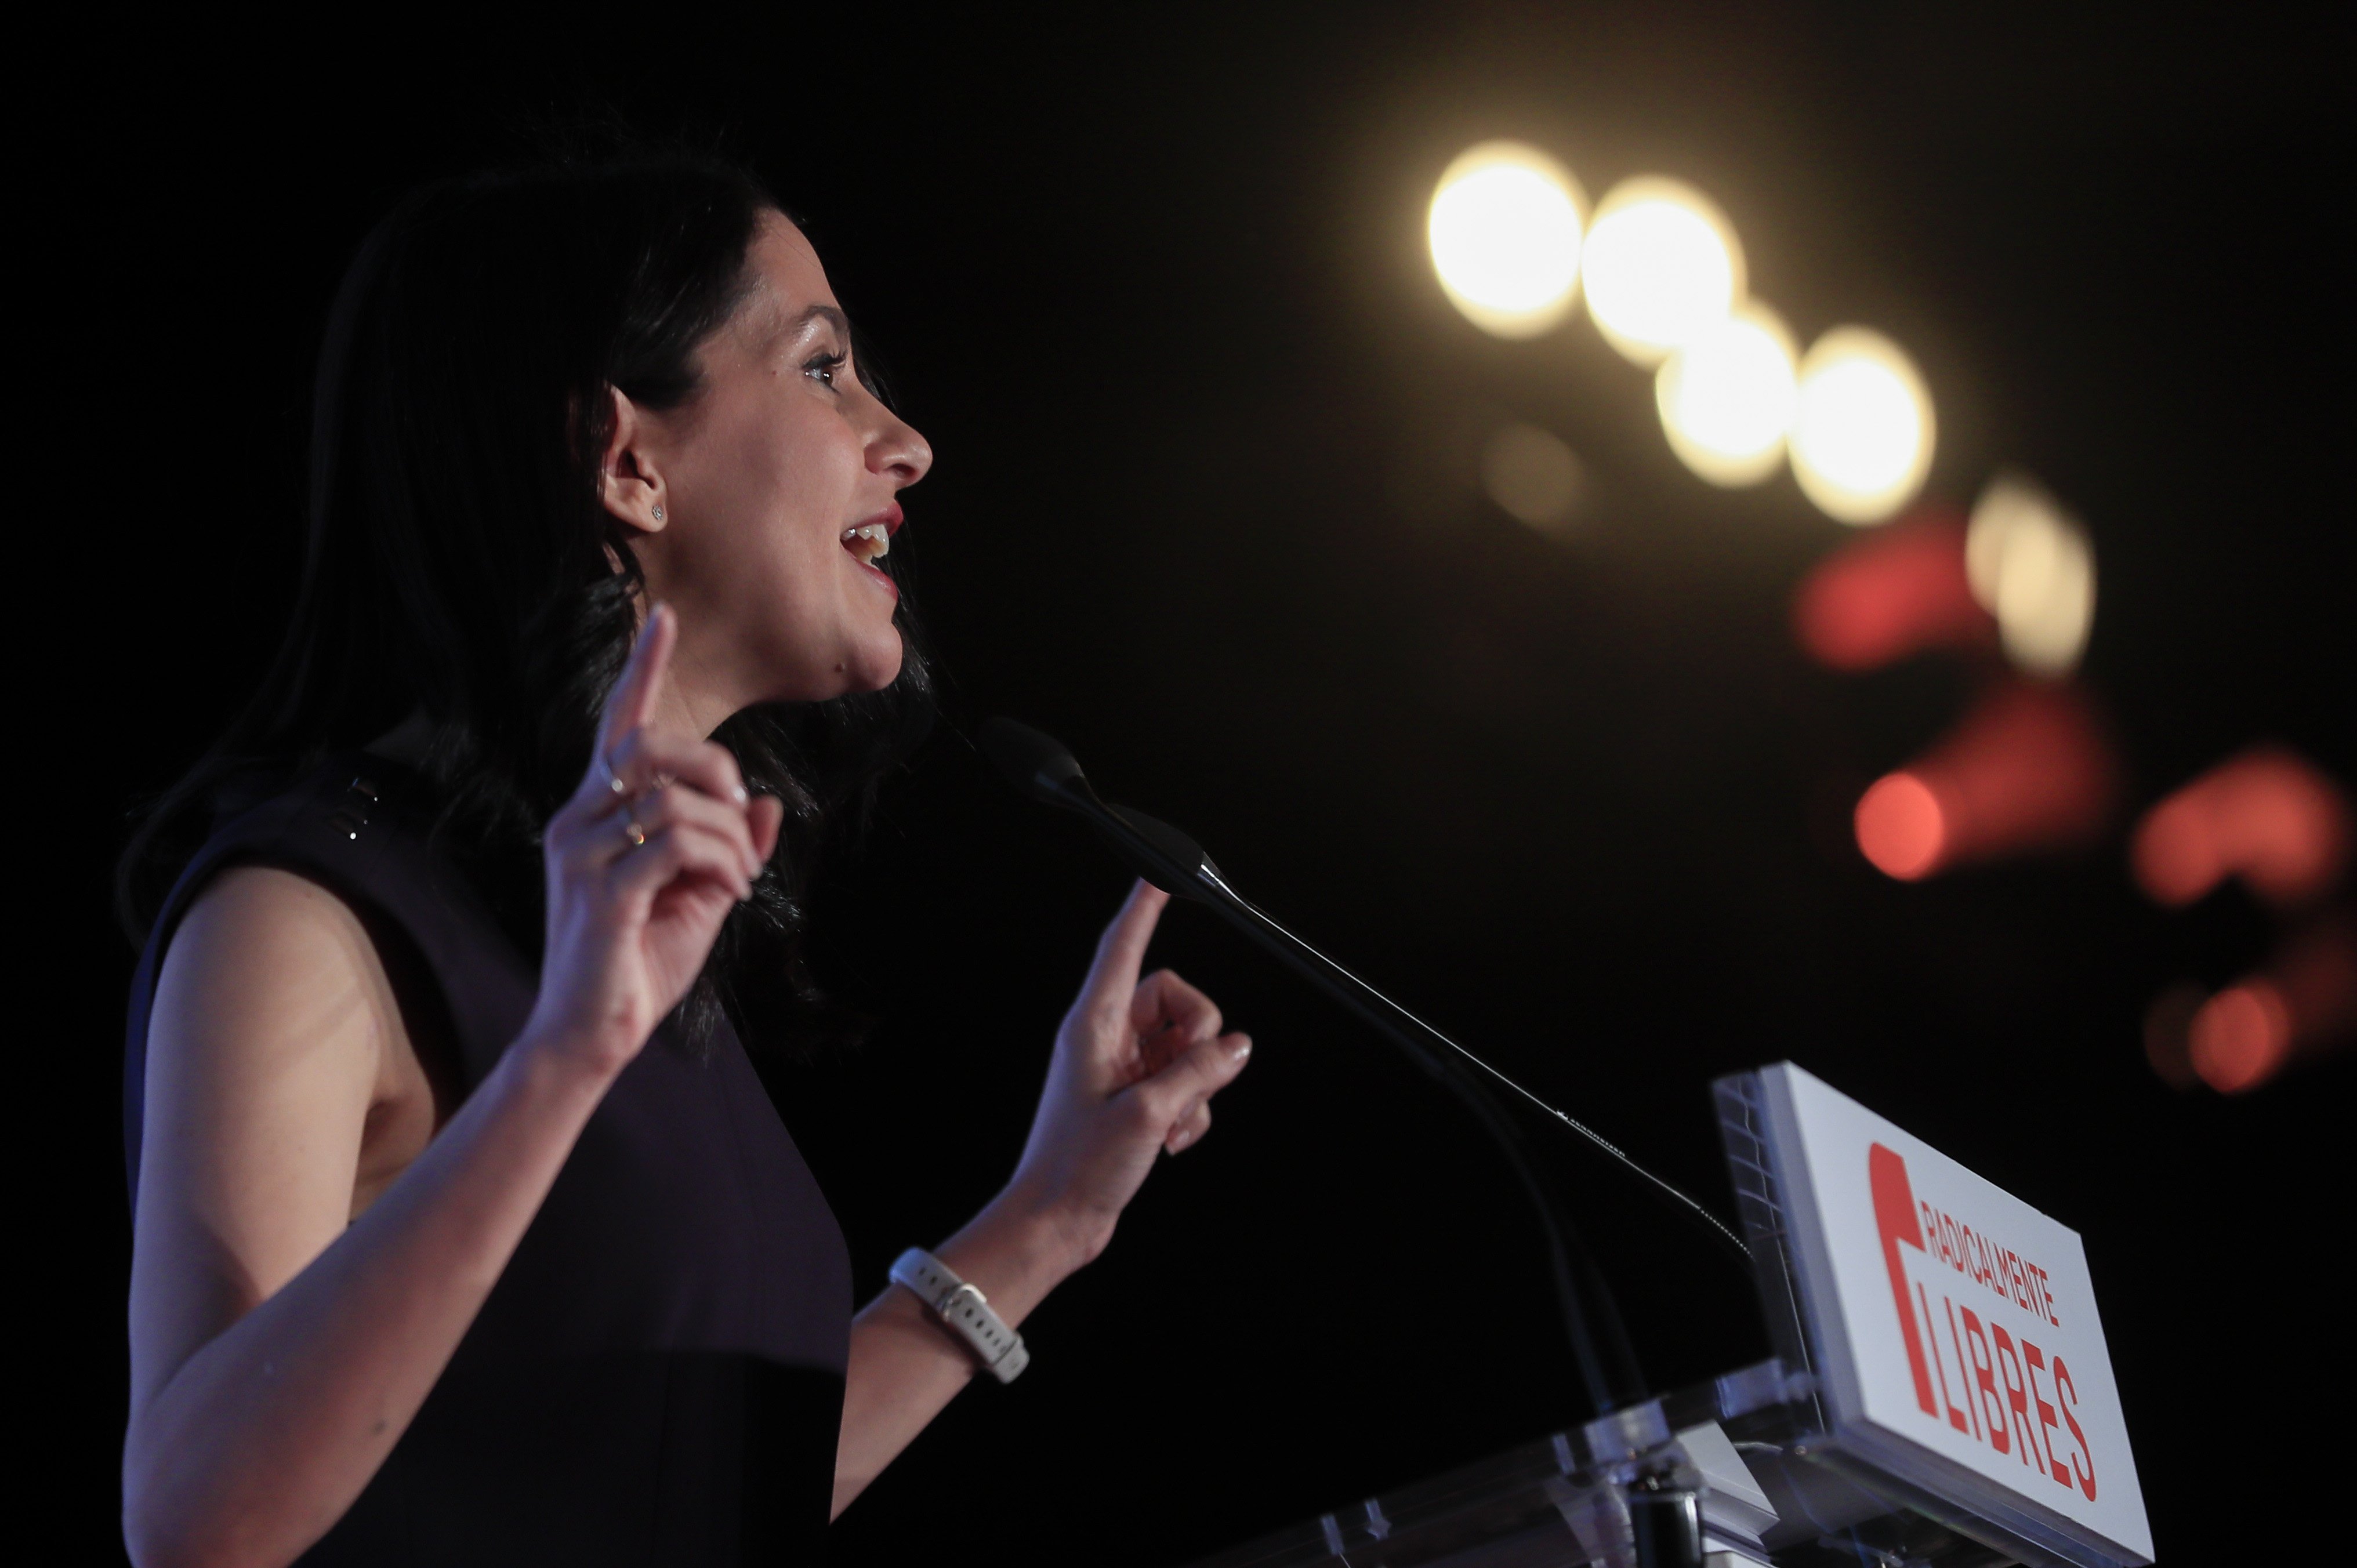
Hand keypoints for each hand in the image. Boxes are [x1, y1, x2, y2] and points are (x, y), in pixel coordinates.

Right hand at [520, 604, 785, 1076]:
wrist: (592, 1036)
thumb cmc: (639, 964)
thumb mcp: (700, 894)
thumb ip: (729, 846)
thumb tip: (767, 803)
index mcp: (595, 813)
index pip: (618, 727)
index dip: (643, 670)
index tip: (666, 618)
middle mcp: (577, 820)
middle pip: (654, 746)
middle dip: (715, 771)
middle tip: (740, 823)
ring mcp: (581, 853)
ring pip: (675, 798)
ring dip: (728, 837)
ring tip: (735, 880)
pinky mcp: (600, 891)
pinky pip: (677, 842)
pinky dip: (721, 862)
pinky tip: (728, 893)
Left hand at [1006, 881, 1253, 1268]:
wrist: (1055, 1223)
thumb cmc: (1076, 1167)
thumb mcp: (1147, 1115)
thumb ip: (1198, 1072)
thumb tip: (1239, 1046)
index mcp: (1094, 1025)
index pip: (1123, 948)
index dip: (1143, 910)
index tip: (1161, 873)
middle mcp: (1108, 1038)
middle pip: (1179, 1000)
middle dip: (1200, 1037)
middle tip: (1188, 1081)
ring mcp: (1124, 1069)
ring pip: (1189, 1045)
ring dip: (1198, 1085)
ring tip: (1171, 1124)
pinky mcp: (1137, 1098)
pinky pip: (1187, 1082)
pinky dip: (1191, 1111)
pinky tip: (1170, 1142)